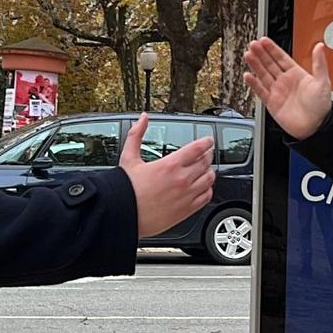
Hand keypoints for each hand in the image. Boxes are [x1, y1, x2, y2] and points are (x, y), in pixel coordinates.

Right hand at [119, 114, 215, 238]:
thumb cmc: (125, 189)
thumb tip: (143, 118)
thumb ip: (137, 134)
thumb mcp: (129, 157)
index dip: (206, 142)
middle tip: (206, 153)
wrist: (123, 214)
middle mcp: (182, 179)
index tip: (208, 140)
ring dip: (208, 171)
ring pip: (209, 179)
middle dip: (207, 155)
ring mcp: (186, 195)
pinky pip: (206, 197)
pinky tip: (202, 187)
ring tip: (204, 169)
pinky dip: (207, 189)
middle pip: (206, 162)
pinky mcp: (187, 209)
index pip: (198, 148)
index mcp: (170, 165)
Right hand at [242, 38, 332, 140]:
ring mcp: (278, 92)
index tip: (264, 40)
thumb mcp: (322, 82)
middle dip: (261, 54)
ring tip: (248, 55)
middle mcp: (286, 82)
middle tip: (253, 44)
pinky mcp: (272, 103)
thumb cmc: (321, 107)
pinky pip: (260, 91)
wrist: (315, 127)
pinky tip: (248, 75)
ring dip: (255, 65)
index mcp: (297, 74)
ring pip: (263, 75)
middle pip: (270, 64)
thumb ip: (319, 63)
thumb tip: (319, 46)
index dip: (272, 49)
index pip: (282, 58)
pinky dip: (253, 83)